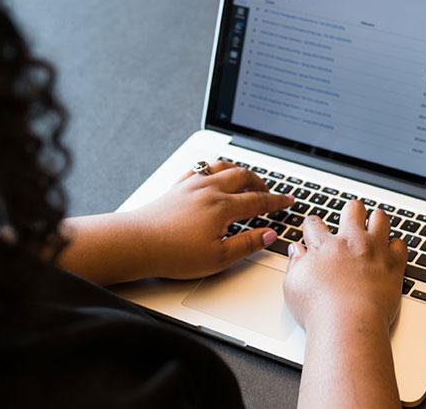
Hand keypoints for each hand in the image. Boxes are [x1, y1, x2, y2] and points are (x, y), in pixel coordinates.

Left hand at [132, 161, 292, 279]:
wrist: (137, 243)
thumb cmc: (173, 253)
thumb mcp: (218, 257)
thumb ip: (247, 244)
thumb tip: (269, 234)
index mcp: (222, 206)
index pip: (258, 201)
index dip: (277, 201)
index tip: (288, 200)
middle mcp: (208, 190)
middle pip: (243, 176)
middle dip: (261, 182)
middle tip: (269, 192)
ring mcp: (191, 185)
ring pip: (222, 167)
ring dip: (238, 171)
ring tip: (246, 180)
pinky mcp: (176, 187)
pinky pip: (200, 169)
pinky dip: (213, 169)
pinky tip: (212, 176)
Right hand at [283, 200, 406, 330]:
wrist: (348, 324)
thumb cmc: (319, 309)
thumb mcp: (293, 286)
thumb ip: (295, 263)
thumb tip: (296, 251)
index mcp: (324, 246)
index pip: (315, 223)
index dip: (312, 224)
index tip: (313, 229)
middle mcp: (350, 242)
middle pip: (353, 210)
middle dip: (351, 211)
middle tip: (350, 217)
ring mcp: (374, 251)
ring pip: (380, 218)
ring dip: (377, 220)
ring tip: (374, 225)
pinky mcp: (393, 265)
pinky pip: (400, 245)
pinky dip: (396, 246)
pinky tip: (391, 250)